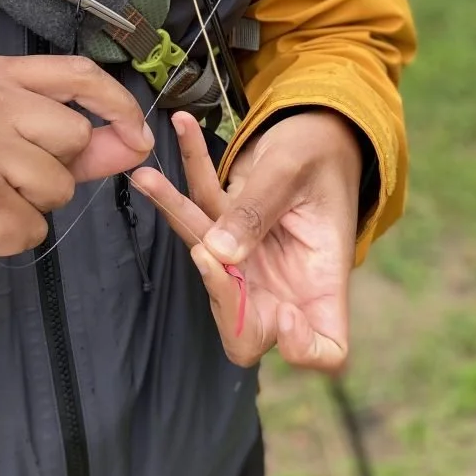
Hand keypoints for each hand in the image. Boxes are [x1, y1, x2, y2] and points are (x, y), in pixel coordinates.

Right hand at [0, 55, 153, 290]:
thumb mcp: (3, 143)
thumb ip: (73, 142)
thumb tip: (136, 142)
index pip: (78, 73)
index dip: (119, 104)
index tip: (137, 136)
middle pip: (74, 136)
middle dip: (56, 173)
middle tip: (4, 182)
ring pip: (58, 186)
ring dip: (32, 209)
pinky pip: (32, 227)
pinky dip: (11, 239)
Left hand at [132, 110, 362, 369]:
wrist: (319, 130)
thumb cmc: (326, 154)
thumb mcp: (299, 172)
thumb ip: (259, 211)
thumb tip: (217, 253)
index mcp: (323, 279)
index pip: (326, 347)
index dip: (302, 348)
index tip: (285, 319)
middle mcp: (285, 281)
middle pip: (246, 327)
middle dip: (220, 295)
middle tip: (205, 253)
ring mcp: (252, 260)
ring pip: (207, 259)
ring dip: (177, 215)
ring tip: (148, 178)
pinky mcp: (226, 229)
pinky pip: (199, 209)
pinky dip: (185, 172)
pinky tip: (180, 128)